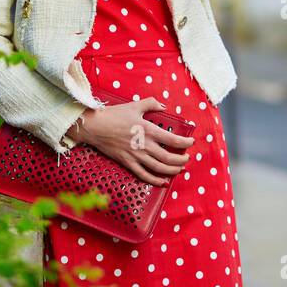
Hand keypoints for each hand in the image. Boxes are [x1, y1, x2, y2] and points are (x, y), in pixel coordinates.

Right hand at [77, 100, 194, 184]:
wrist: (95, 127)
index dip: (184, 143)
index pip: (172, 139)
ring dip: (172, 170)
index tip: (191, 142)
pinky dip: (155, 180)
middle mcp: (144, 145)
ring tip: (180, 169)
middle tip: (187, 158)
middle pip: (168, 158)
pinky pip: (144, 175)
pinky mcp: (127, 162)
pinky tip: (164, 182)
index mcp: (148, 130)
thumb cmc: (114, 115)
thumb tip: (164, 106)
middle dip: (181, 160)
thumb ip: (151, 104)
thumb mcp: (135, 105)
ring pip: (158, 168)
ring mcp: (135, 155)